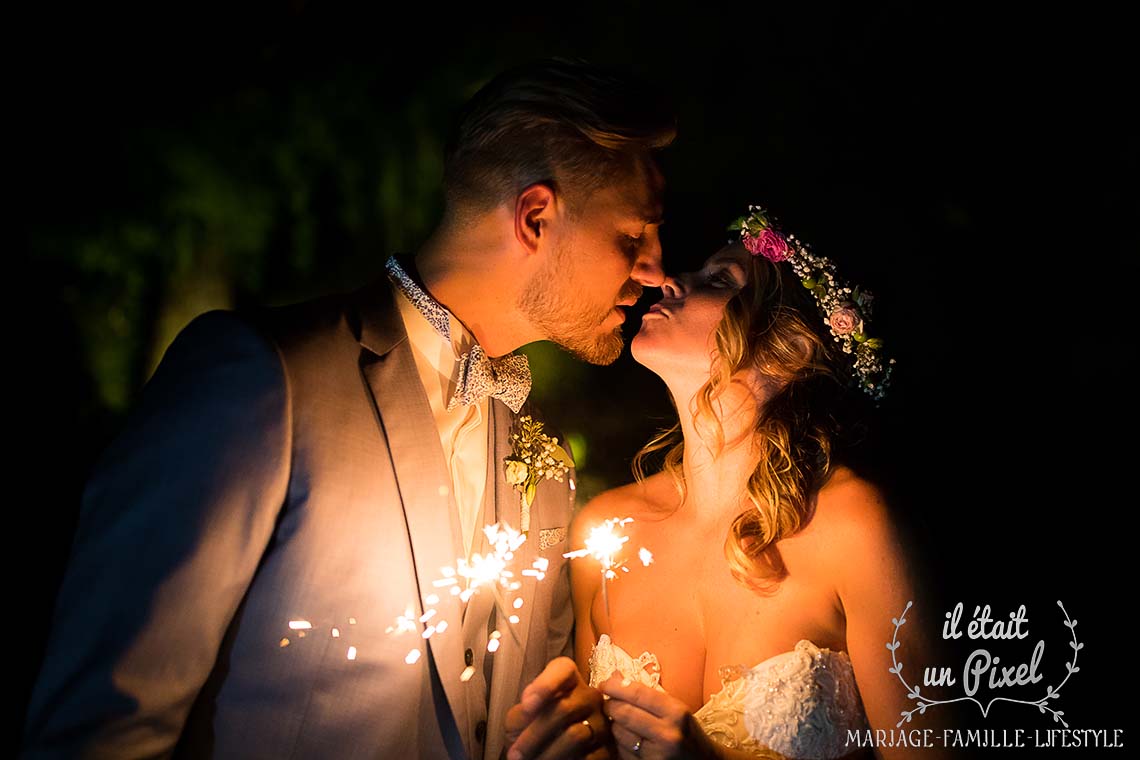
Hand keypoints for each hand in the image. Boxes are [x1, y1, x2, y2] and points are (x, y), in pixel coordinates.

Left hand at [505, 656, 610, 759]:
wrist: (554, 754)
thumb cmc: (535, 731)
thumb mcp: (521, 719)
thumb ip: (519, 714)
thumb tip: (527, 711)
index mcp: (568, 681)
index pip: (563, 669)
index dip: (545, 684)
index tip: (526, 706)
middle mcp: (589, 697)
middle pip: (563, 708)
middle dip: (534, 735)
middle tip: (515, 754)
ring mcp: (601, 722)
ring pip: (575, 736)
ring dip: (548, 754)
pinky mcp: (607, 749)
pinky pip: (587, 757)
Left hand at [599, 674, 715, 759]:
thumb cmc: (687, 733)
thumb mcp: (676, 709)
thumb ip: (647, 694)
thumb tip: (614, 677)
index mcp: (677, 713)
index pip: (638, 693)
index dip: (616, 686)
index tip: (605, 684)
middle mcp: (667, 735)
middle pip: (623, 713)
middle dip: (610, 705)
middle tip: (608, 702)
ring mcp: (657, 756)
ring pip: (619, 734)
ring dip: (613, 725)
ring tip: (619, 722)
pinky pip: (622, 752)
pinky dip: (619, 744)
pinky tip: (627, 739)